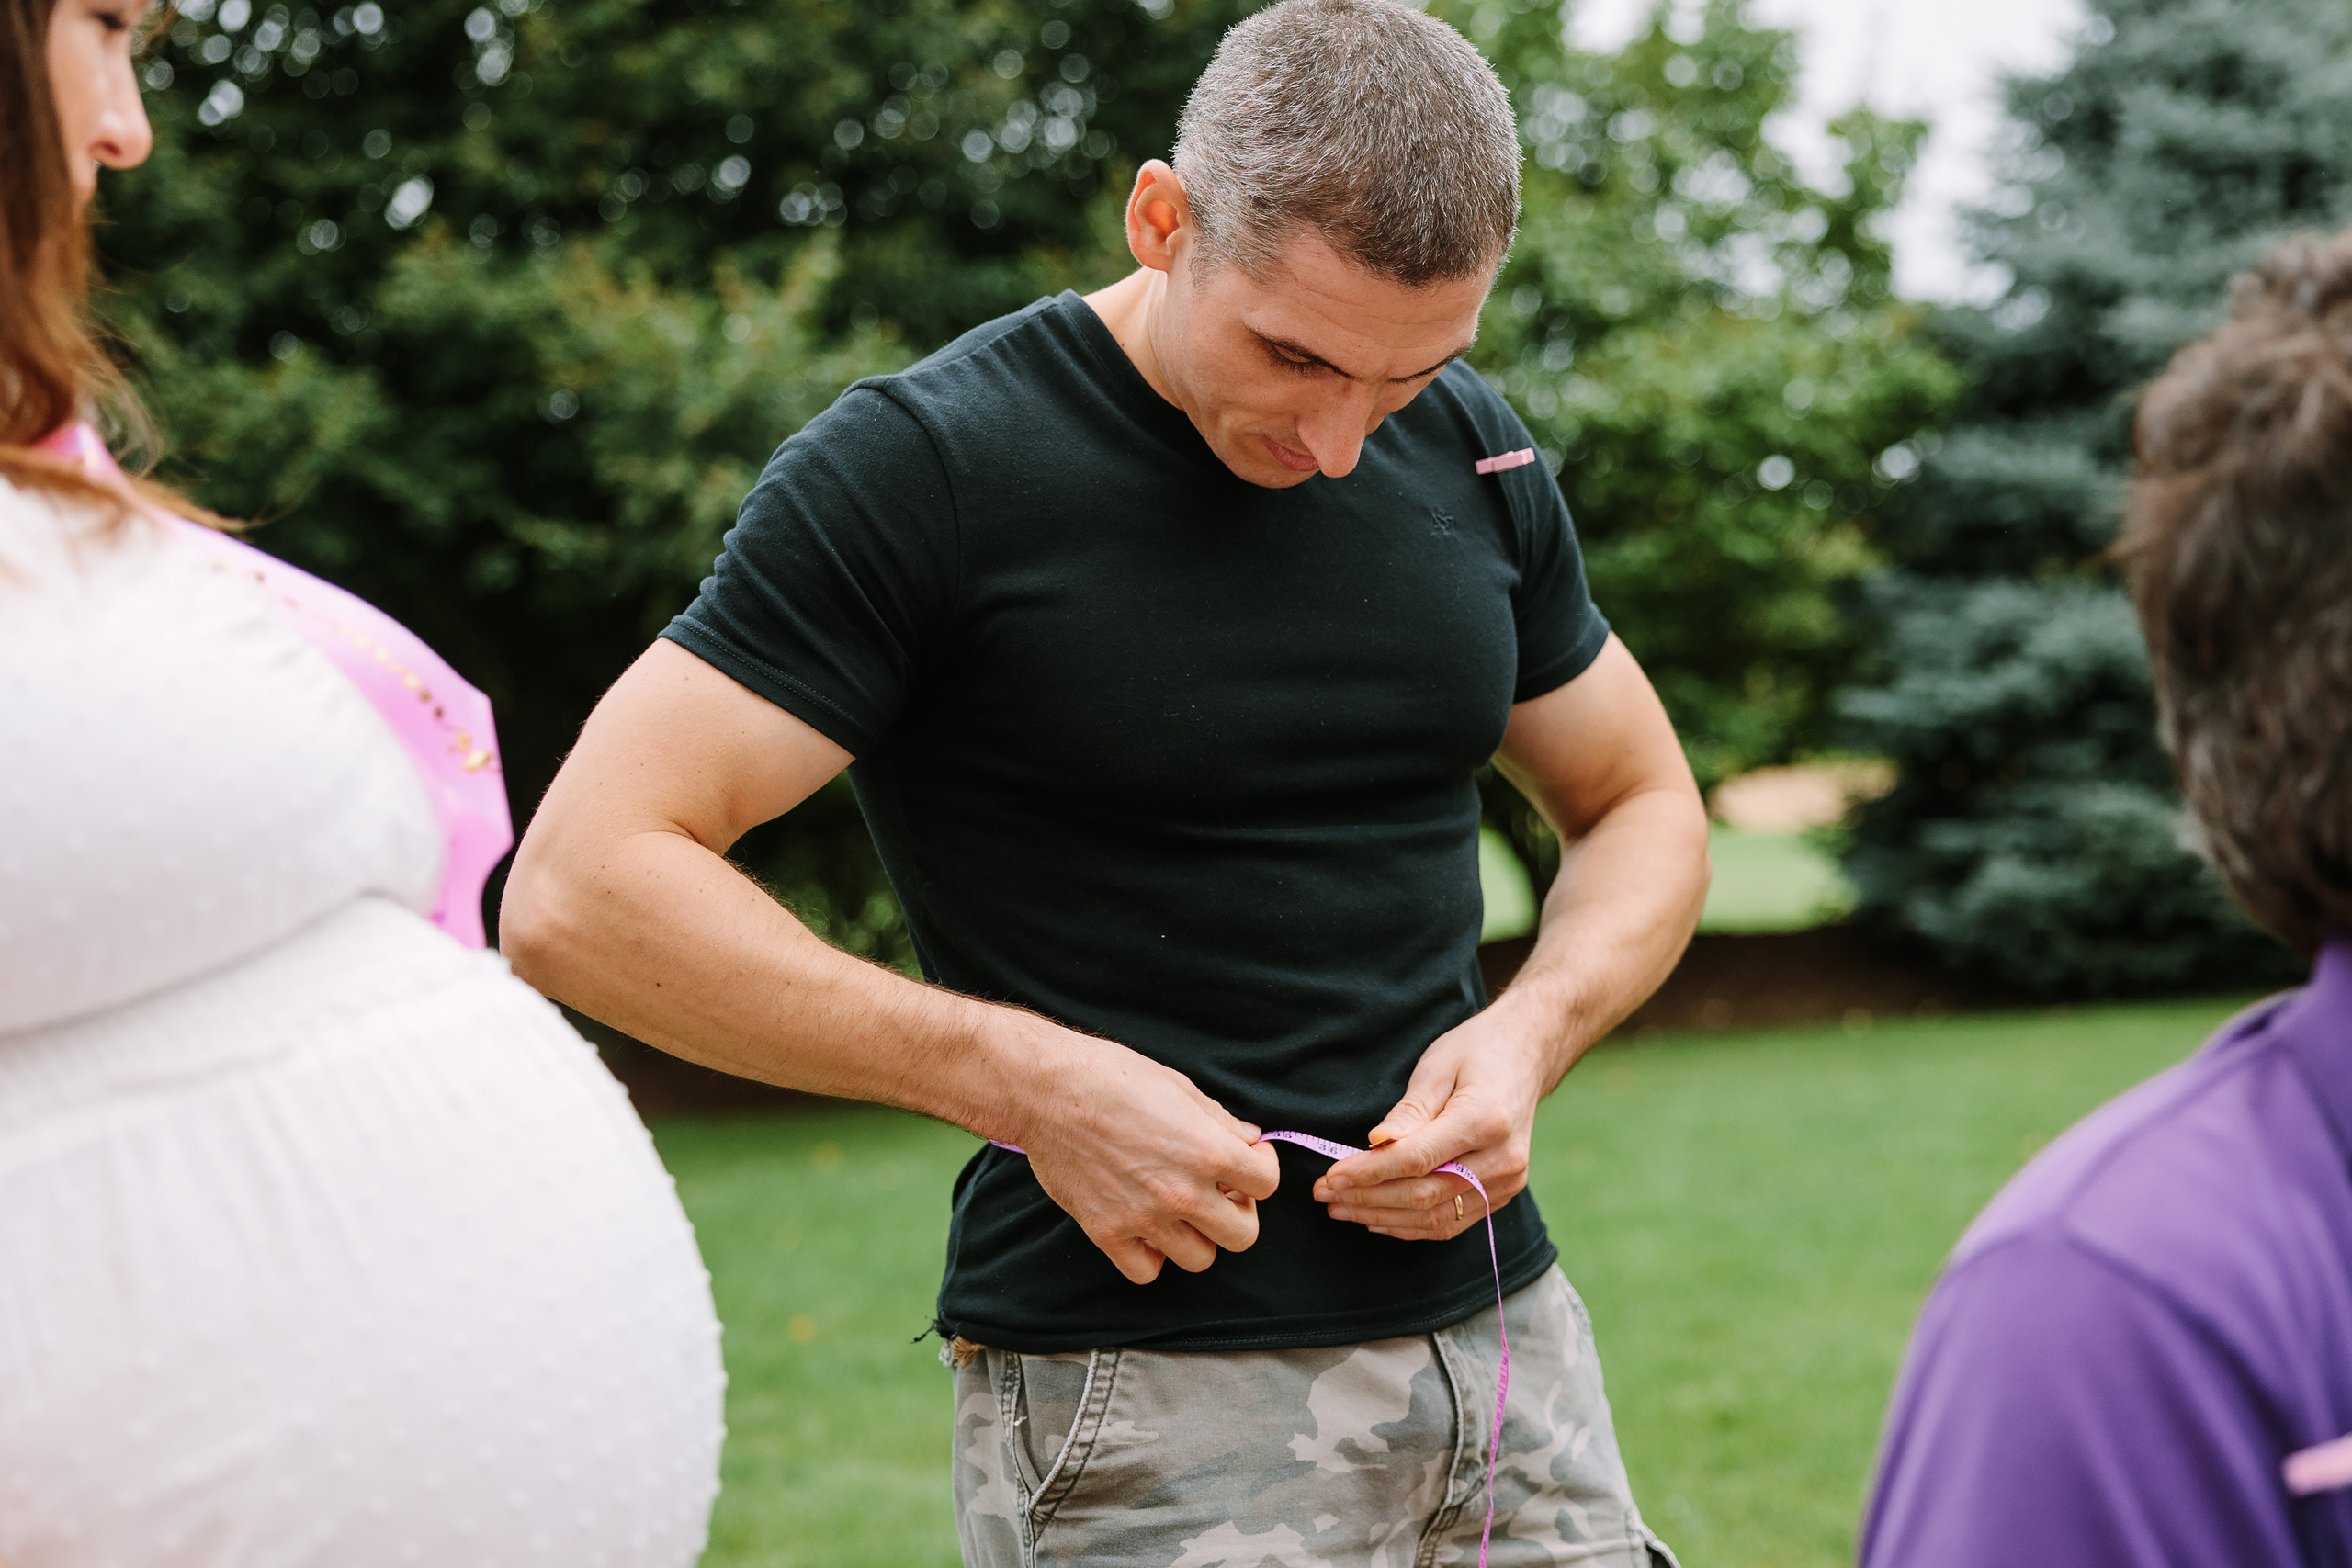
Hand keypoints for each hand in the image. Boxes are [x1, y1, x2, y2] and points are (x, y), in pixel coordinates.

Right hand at [1008, 1021, 1282, 1283]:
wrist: (1045, 1091)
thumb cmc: (1112, 1077)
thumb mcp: (1179, 1086)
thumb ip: (1219, 1121)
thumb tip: (1249, 1140)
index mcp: (1208, 1151)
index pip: (1268, 1185)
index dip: (1262, 1169)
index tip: (1247, 1159)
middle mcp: (1181, 1193)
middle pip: (1243, 1235)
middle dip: (1238, 1211)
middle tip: (1219, 1190)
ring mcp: (1144, 1219)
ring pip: (1200, 1259)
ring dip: (1198, 1236)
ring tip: (1181, 1209)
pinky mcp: (1107, 1233)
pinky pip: (1147, 1272)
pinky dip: (1152, 1256)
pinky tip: (1147, 1228)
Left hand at [1310, 1000, 1554, 1240]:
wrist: (1526, 1056)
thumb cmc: (1477, 1052)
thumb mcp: (1437, 1067)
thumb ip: (1408, 1112)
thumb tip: (1377, 1143)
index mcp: (1486, 1119)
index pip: (1417, 1160)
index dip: (1369, 1173)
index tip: (1330, 1176)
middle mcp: (1502, 1158)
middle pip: (1424, 1195)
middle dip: (1367, 1198)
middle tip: (1323, 1194)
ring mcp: (1507, 1182)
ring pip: (1435, 1218)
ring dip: (1382, 1218)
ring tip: (1340, 1208)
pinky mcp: (1502, 1194)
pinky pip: (1451, 1222)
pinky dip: (1410, 1226)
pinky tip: (1375, 1218)